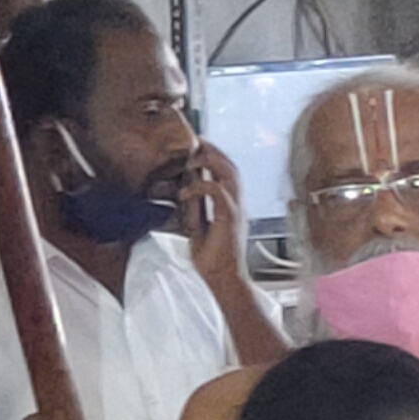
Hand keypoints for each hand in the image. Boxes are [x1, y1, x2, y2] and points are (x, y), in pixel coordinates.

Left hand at [177, 142, 247, 282]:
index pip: (225, 170)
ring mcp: (235, 209)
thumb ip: (194, 207)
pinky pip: (218, 192)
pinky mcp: (229, 218)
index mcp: (229, 202)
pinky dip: (200, 186)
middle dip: (211, 149)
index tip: (194, 143)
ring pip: (229, 173)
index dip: (212, 154)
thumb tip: (182, 189)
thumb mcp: (197, 225)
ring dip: (209, 161)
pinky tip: (184, 191)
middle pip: (229, 165)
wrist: (223, 279)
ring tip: (188, 159)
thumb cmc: (211, 256)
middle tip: (191, 140)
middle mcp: (235, 202)